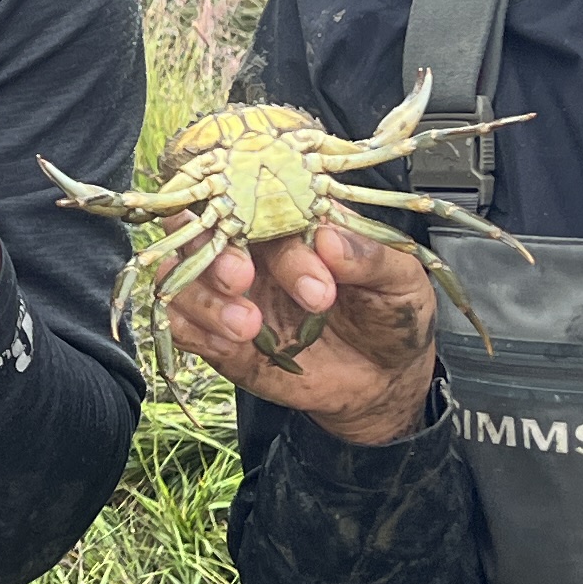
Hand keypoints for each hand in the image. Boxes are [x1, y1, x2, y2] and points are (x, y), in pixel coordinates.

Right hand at [158, 222, 436, 447]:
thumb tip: (329, 237)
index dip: (272, 224)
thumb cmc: (393, 315)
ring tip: (247, 325)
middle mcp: (255, 253)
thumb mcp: (401, 282)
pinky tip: (226, 343)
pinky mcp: (221, 340)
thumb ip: (371, 258)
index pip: (263, 203)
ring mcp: (234, 296)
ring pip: (181, 278)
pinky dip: (192, 330)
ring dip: (202, 298)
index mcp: (295, 223)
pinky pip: (183, 326)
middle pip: (204, 232)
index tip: (314, 267)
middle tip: (243, 279)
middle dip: (214, 254)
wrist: (388, 380)